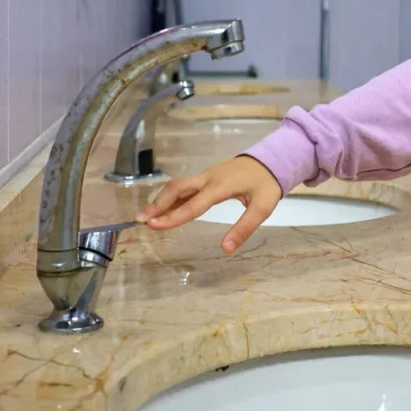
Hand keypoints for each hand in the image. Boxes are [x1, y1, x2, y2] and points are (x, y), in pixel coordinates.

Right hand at [135, 156, 281, 253]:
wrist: (270, 160)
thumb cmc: (266, 185)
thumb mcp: (262, 208)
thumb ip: (244, 228)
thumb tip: (226, 249)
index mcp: (220, 186)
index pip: (193, 204)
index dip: (173, 216)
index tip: (154, 226)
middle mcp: (208, 178)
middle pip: (177, 188)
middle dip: (158, 204)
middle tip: (140, 220)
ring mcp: (205, 176)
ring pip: (177, 186)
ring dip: (161, 200)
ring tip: (145, 217)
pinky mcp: (206, 178)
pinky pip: (184, 187)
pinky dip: (170, 198)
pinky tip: (162, 210)